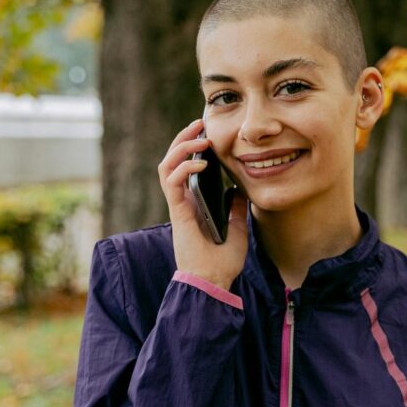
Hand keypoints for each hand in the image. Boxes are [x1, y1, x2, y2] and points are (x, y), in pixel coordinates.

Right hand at [158, 118, 248, 289]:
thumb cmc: (222, 263)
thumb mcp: (238, 230)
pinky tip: (201, 163)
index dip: (193, 149)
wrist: (212, 282)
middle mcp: (182, 201)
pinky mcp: (176, 211)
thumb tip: (239, 190)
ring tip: (199, 138)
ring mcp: (177, 205)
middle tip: (200, 124)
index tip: (208, 134)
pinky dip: (184, 167)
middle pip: (173, 160)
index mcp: (193, 204)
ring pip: (167, 165)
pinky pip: (172, 181)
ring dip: (181, 147)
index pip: (186, 168)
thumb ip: (236, 209)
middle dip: (184, 139)